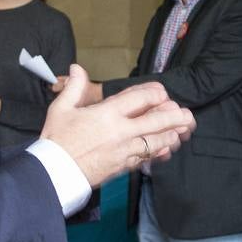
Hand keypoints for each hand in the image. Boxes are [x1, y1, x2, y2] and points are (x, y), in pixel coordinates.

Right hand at [41, 65, 193, 187]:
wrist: (54, 173)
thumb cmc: (56, 140)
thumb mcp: (61, 109)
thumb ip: (74, 87)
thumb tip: (77, 68)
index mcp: (106, 114)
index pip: (138, 99)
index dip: (154, 93)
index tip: (162, 92)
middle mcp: (120, 131)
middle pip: (155, 121)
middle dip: (173, 116)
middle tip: (187, 114)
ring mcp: (124, 150)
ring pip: (155, 141)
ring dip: (170, 134)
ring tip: (182, 131)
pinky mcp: (122, 166)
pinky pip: (146, 157)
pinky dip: (158, 152)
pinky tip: (166, 149)